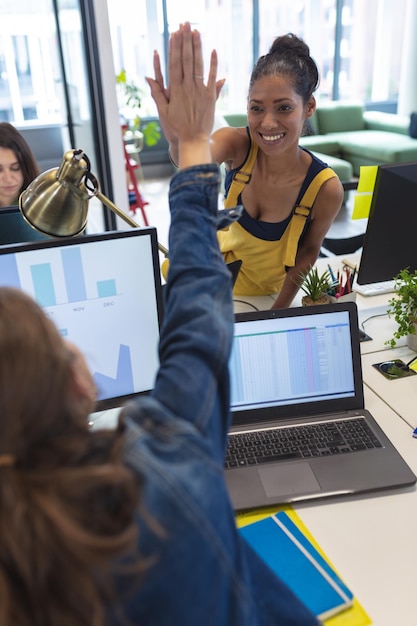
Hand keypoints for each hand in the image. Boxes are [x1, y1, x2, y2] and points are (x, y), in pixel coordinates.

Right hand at [147, 23, 224, 167]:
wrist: (192, 141)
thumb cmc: (176, 128)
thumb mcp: (163, 111)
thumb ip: (157, 93)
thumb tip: (148, 77)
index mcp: (175, 91)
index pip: (174, 64)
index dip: (174, 48)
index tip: (174, 34)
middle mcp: (187, 89)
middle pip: (186, 60)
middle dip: (185, 41)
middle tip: (185, 25)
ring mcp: (199, 92)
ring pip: (198, 65)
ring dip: (197, 47)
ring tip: (196, 32)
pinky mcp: (210, 98)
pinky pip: (211, 78)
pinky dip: (213, 65)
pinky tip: (213, 51)